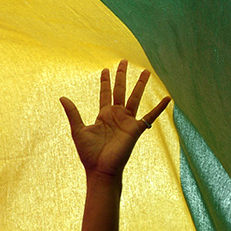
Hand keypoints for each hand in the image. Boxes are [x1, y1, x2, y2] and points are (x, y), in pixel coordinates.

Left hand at [60, 60, 170, 179]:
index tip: (106, 69)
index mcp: (103, 115)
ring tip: (146, 71)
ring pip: (135, 97)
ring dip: (140, 85)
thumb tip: (62, 97)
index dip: (105, 81)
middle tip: (124, 61)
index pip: (105, 93)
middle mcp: (117, 115)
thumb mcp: (78, 130)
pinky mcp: (136, 128)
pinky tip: (168, 98)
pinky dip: (159, 107)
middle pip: (120, 90)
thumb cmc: (89, 153)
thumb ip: (72, 112)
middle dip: (122, 75)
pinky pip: (150, 116)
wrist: (100, 169)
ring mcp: (127, 121)